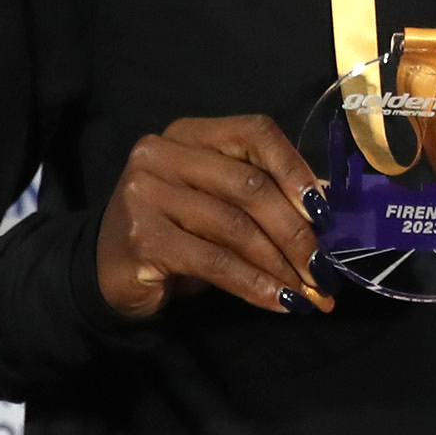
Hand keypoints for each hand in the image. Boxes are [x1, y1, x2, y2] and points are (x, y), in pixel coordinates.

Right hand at [97, 116, 332, 319]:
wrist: (109, 271)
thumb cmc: (177, 232)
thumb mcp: (220, 202)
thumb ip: (264, 193)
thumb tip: (326, 203)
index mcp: (189, 134)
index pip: (254, 133)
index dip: (296, 170)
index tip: (326, 213)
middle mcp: (161, 154)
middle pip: (249, 186)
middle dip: (296, 232)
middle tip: (325, 268)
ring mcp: (145, 193)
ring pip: (235, 228)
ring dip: (281, 265)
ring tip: (310, 291)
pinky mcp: (141, 238)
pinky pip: (215, 263)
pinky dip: (255, 285)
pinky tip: (280, 301)